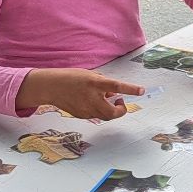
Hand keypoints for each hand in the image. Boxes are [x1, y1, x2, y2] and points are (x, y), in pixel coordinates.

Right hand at [25, 69, 147, 121]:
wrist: (51, 87)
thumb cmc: (71, 78)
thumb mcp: (90, 76)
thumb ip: (103, 84)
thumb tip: (113, 93)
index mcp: (94, 83)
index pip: (117, 86)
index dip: (130, 89)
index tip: (141, 90)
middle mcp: (91, 98)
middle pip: (113, 112)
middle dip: (121, 109)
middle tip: (120, 101)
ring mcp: (86, 109)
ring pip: (105, 115)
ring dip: (110, 109)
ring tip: (104, 98)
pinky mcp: (82, 115)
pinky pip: (96, 115)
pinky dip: (99, 109)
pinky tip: (92, 101)